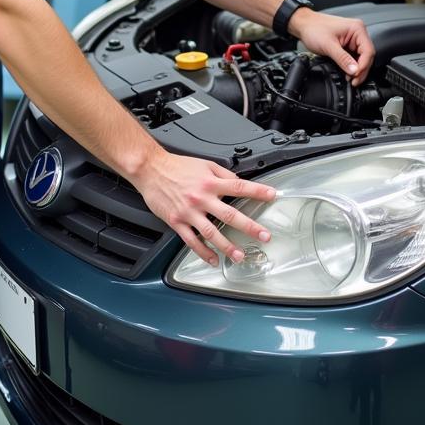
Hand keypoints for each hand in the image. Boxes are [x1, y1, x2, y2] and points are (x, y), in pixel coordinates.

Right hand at [131, 148, 276, 265]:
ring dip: (227, 246)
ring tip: (239, 255)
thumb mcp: (205, 164)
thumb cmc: (177, 166)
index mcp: (210, 182)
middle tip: (264, 236)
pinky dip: (203, 252)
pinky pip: (191, 241)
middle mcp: (201, 198)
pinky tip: (212, 259)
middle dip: (249, 226)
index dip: (258, 191)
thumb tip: (238, 182)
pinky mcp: (176, 222)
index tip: (272, 196)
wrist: (151, 170)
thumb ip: (223, 174)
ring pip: (211, 232)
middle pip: (229, 214)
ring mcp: (189, 212)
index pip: (239, 187)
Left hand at [289, 8, 374, 85]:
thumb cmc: (314, 28)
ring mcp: (353, 39)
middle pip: (367, 56)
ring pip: (361, 58)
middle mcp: (358, 33)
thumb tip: (354, 71)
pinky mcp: (347, 45)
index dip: (363, 66)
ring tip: (350, 79)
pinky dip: (352, 66)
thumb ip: (342, 59)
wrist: (304, 25)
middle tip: (354, 81)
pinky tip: (347, 73)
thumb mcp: (328, 45)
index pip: (368, 51)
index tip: (356, 76)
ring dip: (357, 70)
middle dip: (361, 70)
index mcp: (357, 29)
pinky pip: (354, 58)